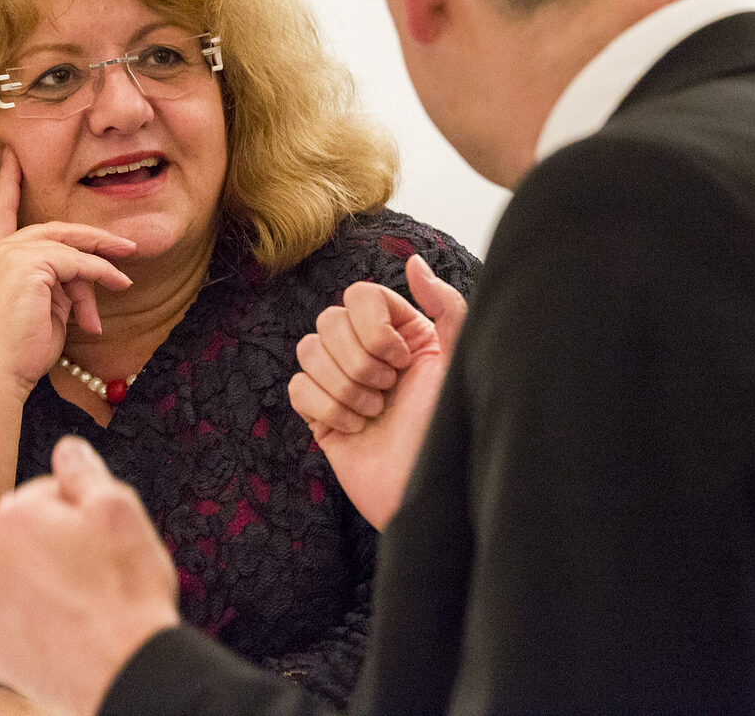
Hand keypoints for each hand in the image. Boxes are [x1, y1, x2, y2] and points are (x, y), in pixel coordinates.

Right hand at [0, 148, 135, 395]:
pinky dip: (99, 273)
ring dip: (100, 262)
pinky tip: (116, 285)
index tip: (11, 157)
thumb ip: (59, 285)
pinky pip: (75, 261)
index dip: (6, 184)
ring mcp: (8, 255)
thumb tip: (88, 281)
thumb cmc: (17, 352)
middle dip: (91, 238)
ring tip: (124, 279)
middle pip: (51, 229)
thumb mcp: (43, 310)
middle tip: (124, 246)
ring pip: (67, 245)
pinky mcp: (27, 264)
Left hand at [0, 437, 179, 715]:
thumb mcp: (119, 508)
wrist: (124, 669)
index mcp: (17, 514)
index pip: (44, 495)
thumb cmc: (126, 591)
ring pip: (11, 579)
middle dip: (52, 548)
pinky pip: (2, 623)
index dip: (78, 513)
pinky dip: (24, 626)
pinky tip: (57, 632)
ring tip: (78, 607)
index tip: (99, 539)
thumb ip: (83, 470)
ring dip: (36, 586)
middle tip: (92, 574)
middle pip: (22, 537)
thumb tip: (66, 448)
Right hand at [288, 254, 465, 528]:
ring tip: (374, 414)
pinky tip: (353, 429)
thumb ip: (445, 306)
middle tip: (389, 393)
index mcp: (401, 331)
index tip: (401, 360)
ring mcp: (339, 381)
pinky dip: (325, 409)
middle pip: (329, 320)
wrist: (427, 493)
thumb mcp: (457, 363)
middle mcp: (368, 351)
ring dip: (344, 388)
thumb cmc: (449, 431)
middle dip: (359, 362)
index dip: (373, 326)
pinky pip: (297, 388)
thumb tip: (412, 261)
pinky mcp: (319, 413)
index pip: (360, 294)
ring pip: (307, 350)